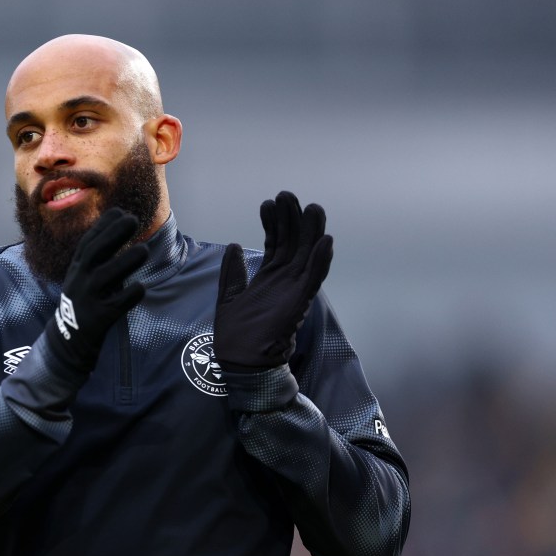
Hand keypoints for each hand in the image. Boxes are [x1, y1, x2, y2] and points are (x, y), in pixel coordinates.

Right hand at [45, 208, 148, 372]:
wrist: (68, 341)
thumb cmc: (84, 303)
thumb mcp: (84, 277)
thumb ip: (99, 259)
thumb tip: (119, 229)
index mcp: (77, 268)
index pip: (89, 242)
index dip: (103, 226)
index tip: (119, 210)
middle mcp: (79, 280)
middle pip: (95, 253)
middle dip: (113, 235)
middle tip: (133, 219)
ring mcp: (87, 299)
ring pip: (106, 277)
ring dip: (125, 262)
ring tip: (144, 250)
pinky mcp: (98, 318)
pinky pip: (116, 305)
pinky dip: (128, 295)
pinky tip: (141, 287)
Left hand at [214, 191, 332, 370]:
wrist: (241, 360)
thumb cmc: (236, 333)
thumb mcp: (229, 296)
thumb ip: (233, 272)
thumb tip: (234, 246)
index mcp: (268, 278)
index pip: (275, 243)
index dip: (273, 223)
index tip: (268, 203)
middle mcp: (284, 280)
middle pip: (292, 243)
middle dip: (291, 219)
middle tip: (286, 195)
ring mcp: (294, 289)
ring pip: (307, 254)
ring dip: (311, 231)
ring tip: (312, 207)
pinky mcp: (300, 301)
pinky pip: (314, 278)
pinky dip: (321, 260)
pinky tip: (326, 241)